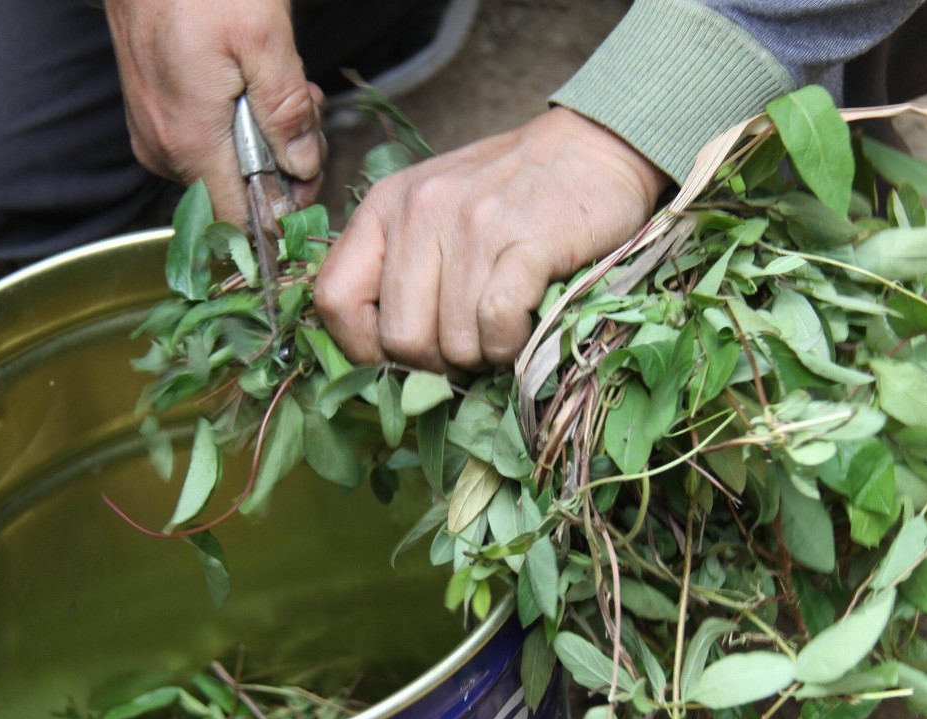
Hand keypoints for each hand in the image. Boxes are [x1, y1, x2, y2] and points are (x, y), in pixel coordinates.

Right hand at [104, 0, 325, 225]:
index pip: (240, 221)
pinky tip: (252, 83)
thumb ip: (286, 112)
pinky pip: (204, 140)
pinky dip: (237, 123)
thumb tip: (302, 168)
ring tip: (282, 84)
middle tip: (306, 110)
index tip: (312, 173)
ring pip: (224, 166)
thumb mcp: (264, 38)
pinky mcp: (152, 114)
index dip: (283, 210)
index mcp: (191, 143)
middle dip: (283, 162)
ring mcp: (154, 133)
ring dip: (265, 139)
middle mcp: (164, 149)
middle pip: (237, 193)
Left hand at [314, 108, 669, 372]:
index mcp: (385, 208)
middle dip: (435, 361)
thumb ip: (397, 269)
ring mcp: (473, 224)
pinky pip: (497, 324)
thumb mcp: (432, 214)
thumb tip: (384, 357)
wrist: (592, 149)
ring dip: (482, 353)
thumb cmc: (508, 196)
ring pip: (453, 342)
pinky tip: (524, 322)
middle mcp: (420, 211)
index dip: (360, 346)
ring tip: (501, 325)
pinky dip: (511, 342)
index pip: (333, 298)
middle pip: (399, 337)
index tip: (396, 356)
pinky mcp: (526, 240)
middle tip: (466, 344)